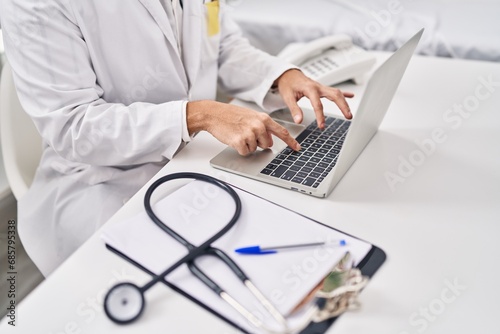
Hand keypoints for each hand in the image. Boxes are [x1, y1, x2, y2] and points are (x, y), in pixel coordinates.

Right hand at [186, 100, 300, 155]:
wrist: (214, 114)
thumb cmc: (231, 115)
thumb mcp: (251, 116)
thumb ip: (263, 126)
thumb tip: (270, 140)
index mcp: (263, 118)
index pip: (282, 132)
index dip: (291, 142)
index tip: (297, 148)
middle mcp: (259, 125)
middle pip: (267, 145)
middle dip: (258, 143)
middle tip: (246, 134)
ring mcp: (249, 133)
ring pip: (255, 149)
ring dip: (247, 145)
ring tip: (238, 134)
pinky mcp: (240, 141)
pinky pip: (245, 152)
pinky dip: (239, 149)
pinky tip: (234, 139)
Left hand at [274, 69, 354, 128]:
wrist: (288, 74)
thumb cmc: (288, 84)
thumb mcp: (287, 97)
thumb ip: (294, 109)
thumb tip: (299, 121)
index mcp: (309, 88)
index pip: (317, 104)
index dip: (320, 116)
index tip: (322, 126)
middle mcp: (318, 86)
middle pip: (335, 95)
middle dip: (343, 106)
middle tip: (348, 117)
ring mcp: (321, 87)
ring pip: (337, 93)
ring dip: (344, 102)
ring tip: (349, 113)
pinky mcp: (322, 88)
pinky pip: (335, 91)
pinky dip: (343, 94)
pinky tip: (351, 96)